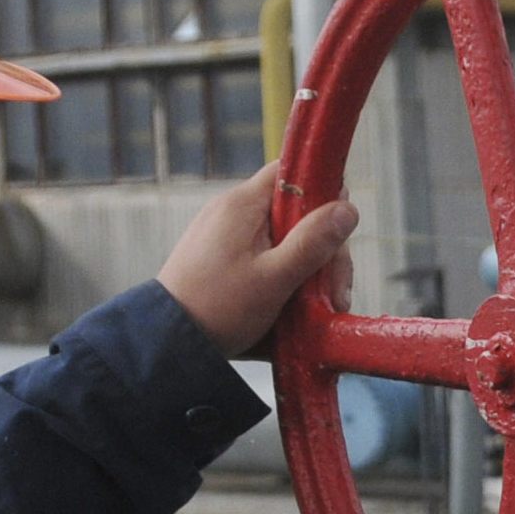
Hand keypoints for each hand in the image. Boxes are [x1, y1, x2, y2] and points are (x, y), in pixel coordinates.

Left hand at [159, 170, 357, 354]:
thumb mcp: (275, 278)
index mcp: (243, 205)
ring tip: (318, 310)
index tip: (339, 231)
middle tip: (335, 293)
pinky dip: (284, 277)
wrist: (166, 342)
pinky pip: (264, 256)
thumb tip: (348, 209)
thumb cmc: (219, 309)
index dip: (322, 193)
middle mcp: (232, 211)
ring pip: (283, 239)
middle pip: (295, 213)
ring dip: (307, 270)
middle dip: (322, 250)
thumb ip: (313, 242)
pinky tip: (293, 309)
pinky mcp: (221, 259)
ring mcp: (225, 235)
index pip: (291, 171)